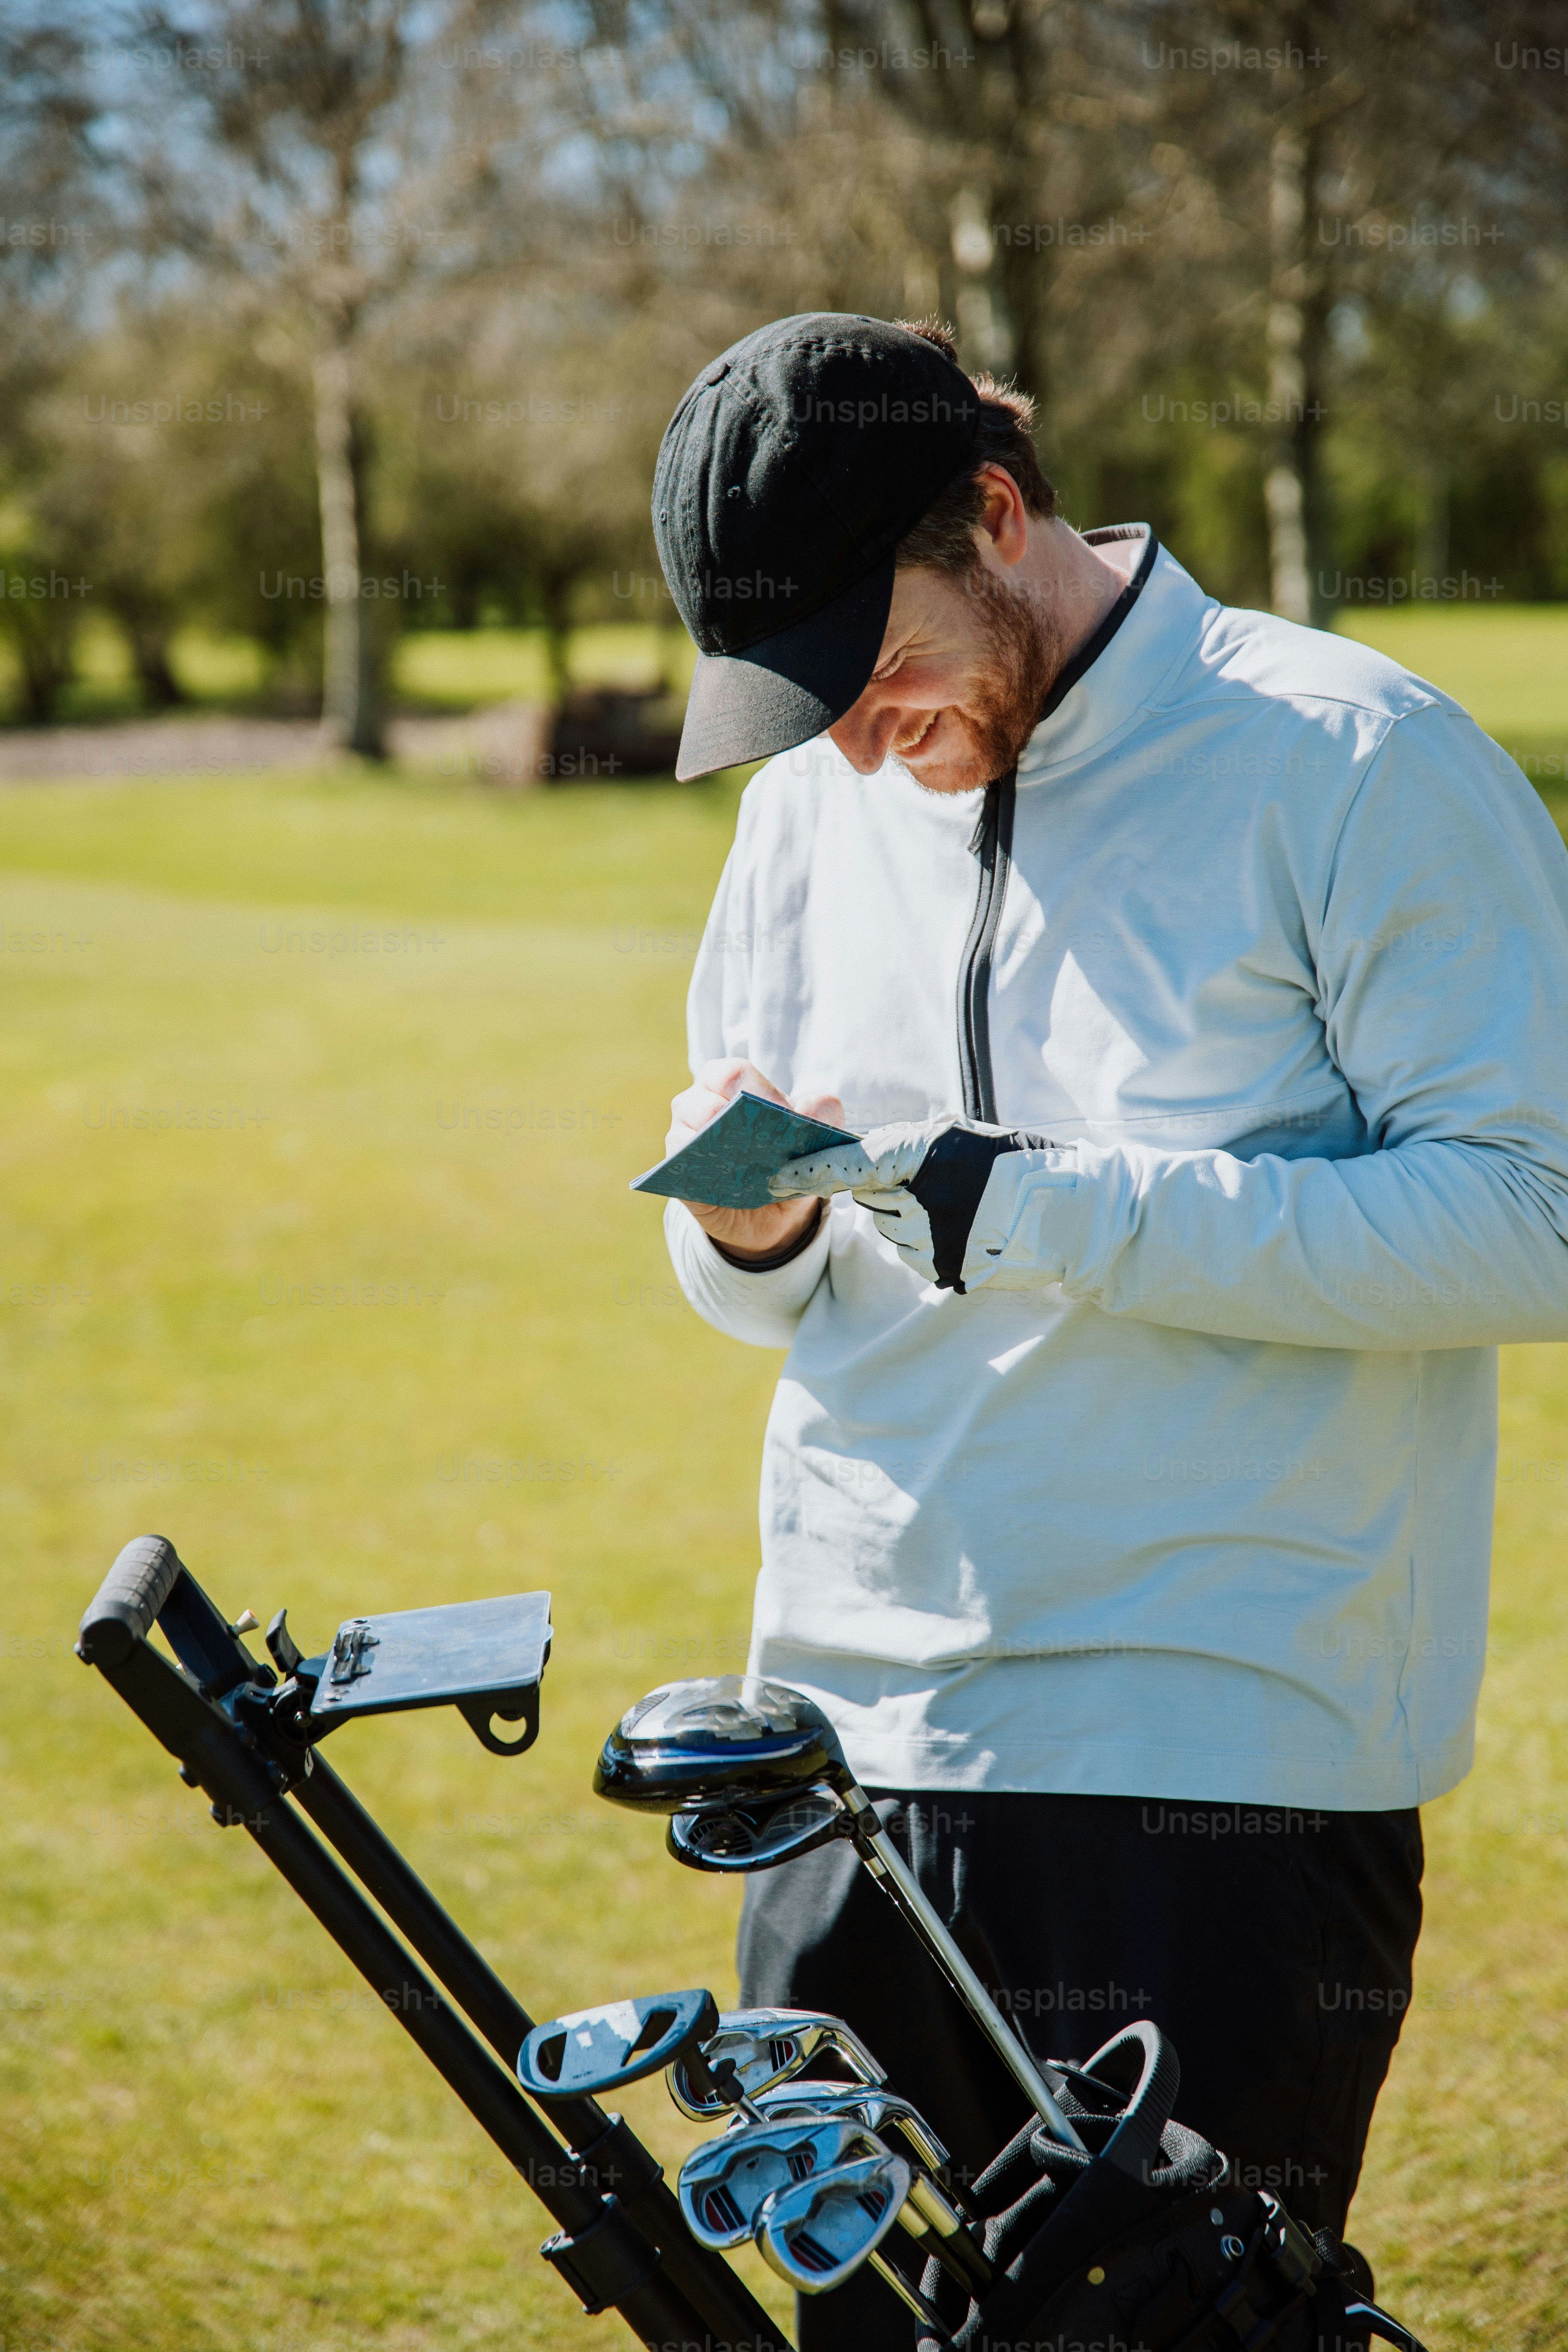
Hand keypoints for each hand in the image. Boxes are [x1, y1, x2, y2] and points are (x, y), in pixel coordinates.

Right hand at [668, 1058, 844, 1261]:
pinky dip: (705, 1174)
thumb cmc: (785, 1157)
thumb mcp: (813, 1136)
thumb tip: (812, 1109)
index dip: (759, 1090)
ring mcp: (682, 1136)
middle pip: (707, 1103)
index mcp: (730, 1082)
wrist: (772, 1209)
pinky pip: (681, 1167)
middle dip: (740, 1123)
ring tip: (750, 1166)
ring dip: (721, 1151)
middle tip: (771, 1144)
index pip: (734, 1073)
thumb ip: (822, 1115)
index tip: (784, 1113)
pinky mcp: (678, 1171)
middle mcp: (697, 1103)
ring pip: (688, 1135)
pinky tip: (730, 1184)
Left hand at [775, 1114, 1044, 1291]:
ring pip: (891, 1226)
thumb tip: (869, 1155)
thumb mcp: (965, 1139)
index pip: (853, 1164)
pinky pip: (913, 1252)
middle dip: (888, 1188)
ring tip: (960, 1205)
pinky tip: (965, 1229)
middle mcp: (923, 1197)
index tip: (776, 1177)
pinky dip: (928, 1240)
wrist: (1074, 1217)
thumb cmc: (1021, 1164)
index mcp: (927, 1153)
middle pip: (871, 1195)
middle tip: (934, 1181)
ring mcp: (934, 1238)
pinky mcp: (944, 1269)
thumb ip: (913, 1146)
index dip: (811, 1171)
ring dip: (910, 1215)